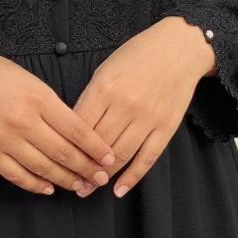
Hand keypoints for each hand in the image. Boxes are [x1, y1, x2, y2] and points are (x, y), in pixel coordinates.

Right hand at [0, 42, 117, 196]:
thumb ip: (49, 102)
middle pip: (64, 153)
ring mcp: (5, 140)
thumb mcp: (27, 77)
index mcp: (37, 97)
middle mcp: (24, 121)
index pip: (77, 130)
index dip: (97, 147)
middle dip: (87, 168)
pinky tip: (49, 187)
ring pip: (44, 169)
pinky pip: (18, 176)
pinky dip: (36, 185)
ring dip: (67, 180)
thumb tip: (73, 128)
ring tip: (81, 186)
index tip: (110, 157)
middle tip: (101, 178)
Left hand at [71, 17, 214, 198]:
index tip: (59, 161)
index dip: (69, 146)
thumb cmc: (137, 55)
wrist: (178, 48)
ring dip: (104, 176)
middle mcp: (125, 104)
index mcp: (105, 87)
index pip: (81, 125)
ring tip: (90, 188)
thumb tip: (76, 126)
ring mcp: (147, 117)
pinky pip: (147, 158)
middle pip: (99, 144)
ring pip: (121, 155)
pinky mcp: (166, 127)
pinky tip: (119, 189)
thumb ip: (91, 96)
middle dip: (83, 166)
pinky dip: (132, 177)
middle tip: (72, 183)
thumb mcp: (106, 68)